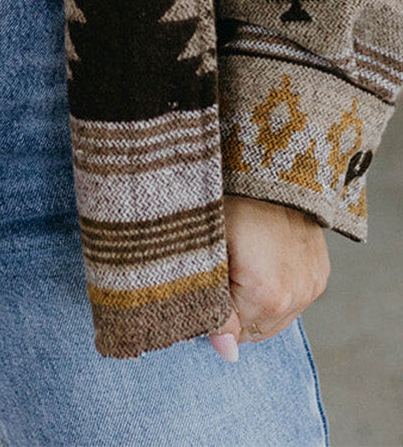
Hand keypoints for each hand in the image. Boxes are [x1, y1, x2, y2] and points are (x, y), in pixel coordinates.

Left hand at [208, 194, 329, 361]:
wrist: (271, 165)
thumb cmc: (232, 200)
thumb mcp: (211, 247)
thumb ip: (213, 303)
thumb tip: (227, 353)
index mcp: (267, 295)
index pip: (228, 331)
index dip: (209, 312)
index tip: (198, 289)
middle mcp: (296, 297)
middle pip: (253, 330)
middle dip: (232, 311)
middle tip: (217, 274)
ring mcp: (312, 286)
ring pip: (274, 319)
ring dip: (254, 304)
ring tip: (238, 266)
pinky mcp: (320, 275)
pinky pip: (292, 301)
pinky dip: (274, 293)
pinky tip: (260, 265)